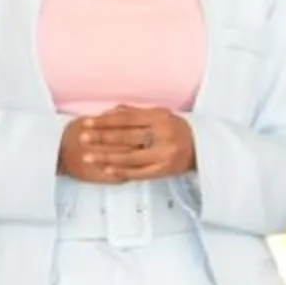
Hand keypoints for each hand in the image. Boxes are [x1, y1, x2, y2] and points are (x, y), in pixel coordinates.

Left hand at [60, 108, 196, 183]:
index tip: (88, 122)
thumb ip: (134, 113)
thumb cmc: (176, 129)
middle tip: (83, 138)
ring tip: (89, 157)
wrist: (203, 147)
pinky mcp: (165, 170)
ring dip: (107, 157)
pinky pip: (140, 172)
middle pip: (127, 136)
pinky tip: (107, 171)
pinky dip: (122, 172)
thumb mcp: (159, 115)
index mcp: (160, 117)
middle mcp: (163, 134)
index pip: (127, 118)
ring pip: (130, 156)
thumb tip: (108, 112)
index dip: (106, 120)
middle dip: (102, 138)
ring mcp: (164, 154)